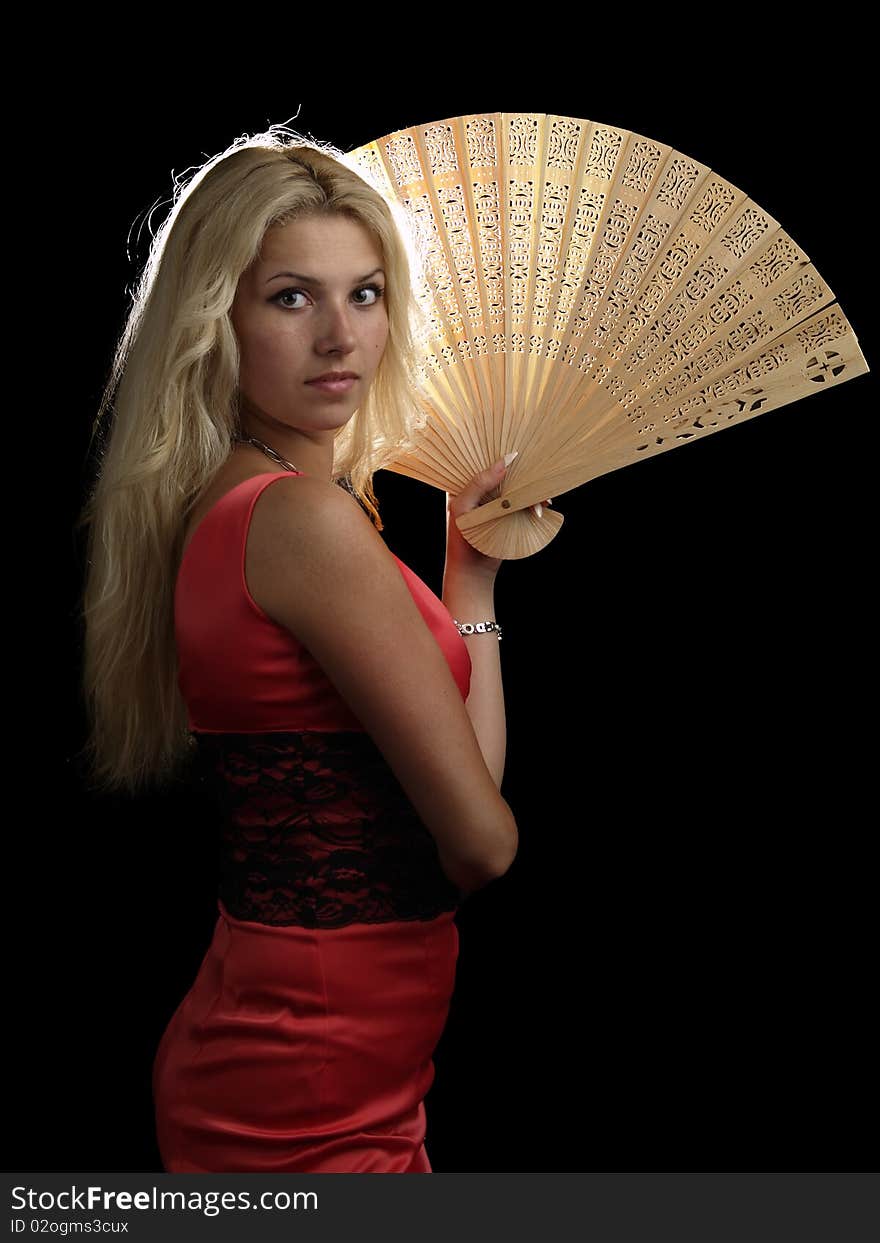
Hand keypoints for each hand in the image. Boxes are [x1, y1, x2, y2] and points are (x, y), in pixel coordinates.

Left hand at [445, 454, 551, 580]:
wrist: (474, 571)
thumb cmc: (460, 540)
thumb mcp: (463, 507)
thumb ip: (479, 484)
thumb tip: (503, 463)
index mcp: (466, 484)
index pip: (484, 461)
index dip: (499, 454)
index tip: (518, 449)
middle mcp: (483, 491)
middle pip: (506, 474)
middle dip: (523, 473)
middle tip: (537, 472)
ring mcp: (498, 503)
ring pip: (518, 489)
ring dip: (531, 491)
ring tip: (542, 498)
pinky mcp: (510, 515)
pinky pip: (524, 504)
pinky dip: (534, 503)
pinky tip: (541, 506)